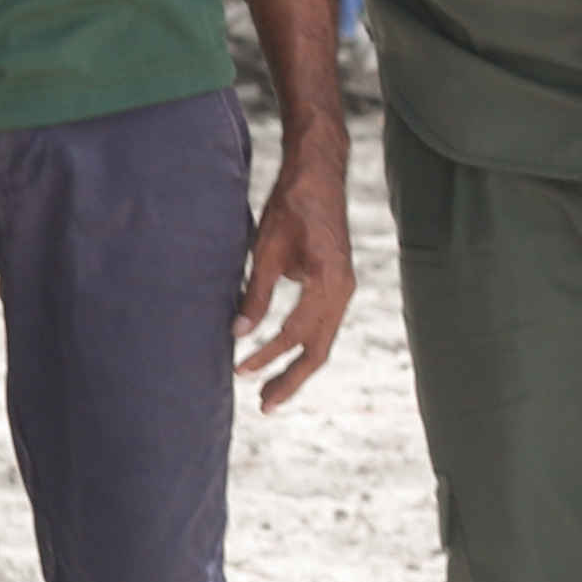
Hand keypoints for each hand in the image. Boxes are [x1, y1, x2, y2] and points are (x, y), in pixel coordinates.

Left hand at [236, 119, 352, 406]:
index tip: (239, 369)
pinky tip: (283, 354)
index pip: (295, 333)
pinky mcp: (337, 283)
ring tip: (270, 391)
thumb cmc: (291, 206)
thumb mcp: (267, 250)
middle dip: (290, 379)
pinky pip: (322, 324)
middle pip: (318, 350)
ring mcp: (344, 288)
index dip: (266, 354)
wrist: (318, 174)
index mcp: (328, 283)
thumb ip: (255, 294)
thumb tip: (237, 334)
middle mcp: (343, 290)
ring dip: (297, 366)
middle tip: (263, 406)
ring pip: (323, 340)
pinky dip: (303, 344)